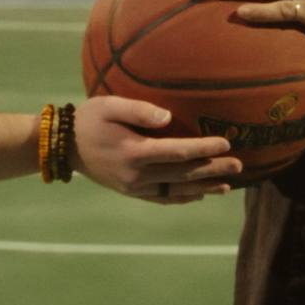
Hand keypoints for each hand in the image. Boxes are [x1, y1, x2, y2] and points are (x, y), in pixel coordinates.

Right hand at [71, 96, 240, 203]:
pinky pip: (163, 198)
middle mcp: (138, 174)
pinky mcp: (131, 192)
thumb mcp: (109, 106)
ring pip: (177, 190)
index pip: (178, 152)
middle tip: (239, 166)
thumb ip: (139, 110)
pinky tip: (198, 195)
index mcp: (135, 152)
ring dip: (204, 188)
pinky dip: (183, 198)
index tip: (226, 143)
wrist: (64, 147)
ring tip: (228, 186)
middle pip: (183, 174)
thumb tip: (168, 118)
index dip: (203, 148)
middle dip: (213, 169)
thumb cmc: (89, 119)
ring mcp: (135, 187)